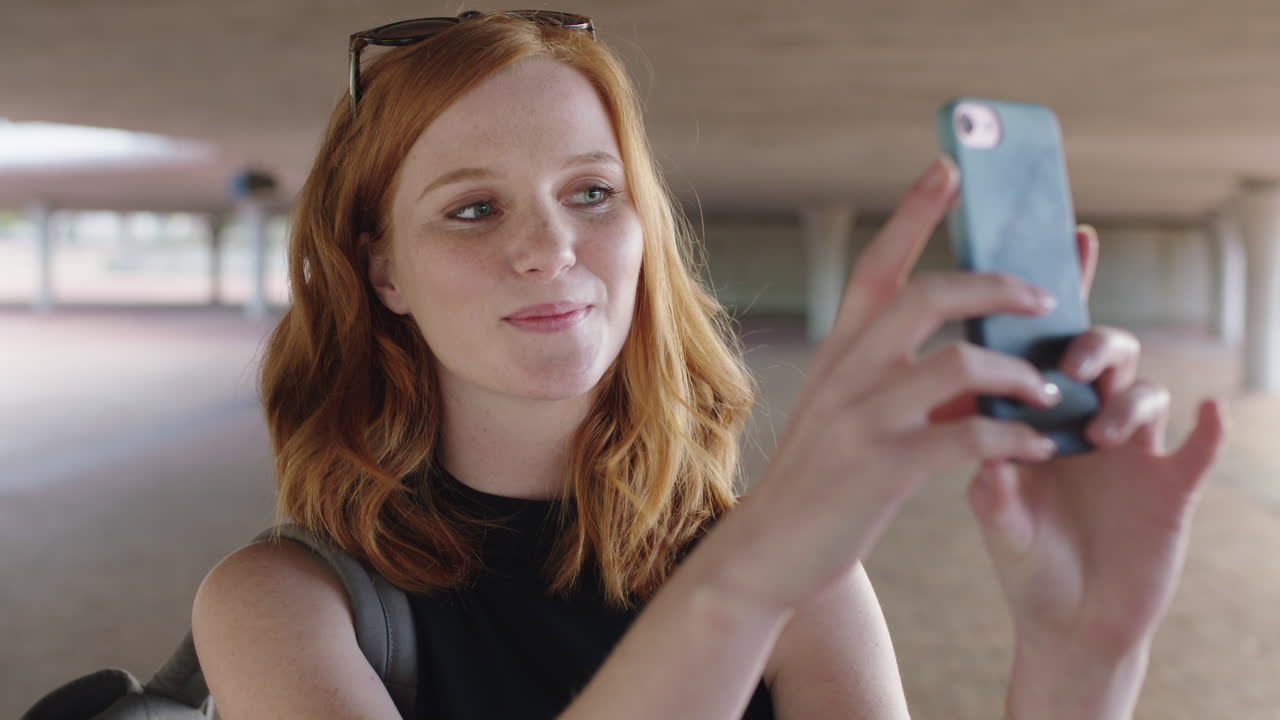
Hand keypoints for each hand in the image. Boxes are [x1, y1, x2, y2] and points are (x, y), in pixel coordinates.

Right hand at [718, 157, 1069, 613]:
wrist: (768, 548)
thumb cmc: (819, 477)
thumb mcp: (845, 410)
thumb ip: (894, 375)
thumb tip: (971, 358)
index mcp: (840, 350)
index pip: (878, 265)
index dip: (915, 212)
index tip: (949, 168)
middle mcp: (847, 371)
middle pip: (927, 294)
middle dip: (996, 286)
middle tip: (1044, 298)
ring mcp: (862, 417)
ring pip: (956, 364)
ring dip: (1017, 374)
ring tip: (1048, 391)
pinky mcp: (880, 468)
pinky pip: (964, 439)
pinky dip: (1012, 438)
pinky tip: (1037, 446)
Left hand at [962, 226, 1227, 658]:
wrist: (1063, 622)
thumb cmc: (1025, 553)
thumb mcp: (997, 515)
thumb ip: (992, 485)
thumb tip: (987, 451)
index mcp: (1045, 410)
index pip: (1051, 340)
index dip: (1063, 290)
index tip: (1067, 240)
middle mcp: (1092, 418)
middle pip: (1107, 351)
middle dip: (1094, 342)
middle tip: (1070, 360)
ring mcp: (1136, 451)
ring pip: (1147, 391)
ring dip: (1128, 397)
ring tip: (1099, 431)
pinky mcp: (1171, 491)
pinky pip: (1199, 451)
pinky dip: (1209, 431)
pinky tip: (1211, 415)